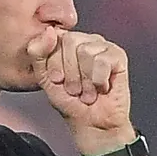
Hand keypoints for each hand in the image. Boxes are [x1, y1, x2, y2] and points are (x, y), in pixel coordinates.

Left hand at [27, 28, 132, 153]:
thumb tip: (50, 30)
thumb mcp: (44, 78)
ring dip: (85, 80)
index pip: (54, 37)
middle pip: (70, 40)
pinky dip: (99, 81)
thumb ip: (38, 53)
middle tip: (75, 88)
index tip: (59, 80)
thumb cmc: (70, 102)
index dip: (54, 64)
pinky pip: (102, 61)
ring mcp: (102, 46)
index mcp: (66, 42)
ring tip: (88, 90)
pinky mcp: (118, 56)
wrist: (92, 124)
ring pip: (86, 51)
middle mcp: (85, 40)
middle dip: (69, 72)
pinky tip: (102, 88)